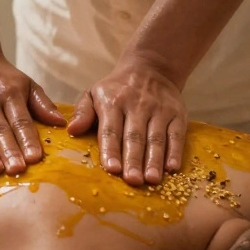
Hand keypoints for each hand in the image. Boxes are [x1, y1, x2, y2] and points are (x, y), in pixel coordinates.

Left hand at [68, 58, 186, 185]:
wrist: (151, 68)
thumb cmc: (116, 90)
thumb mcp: (93, 93)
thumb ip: (82, 113)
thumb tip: (72, 130)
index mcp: (113, 102)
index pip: (111, 130)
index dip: (111, 150)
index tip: (111, 169)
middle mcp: (137, 106)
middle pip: (135, 137)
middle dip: (133, 160)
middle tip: (132, 181)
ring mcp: (159, 110)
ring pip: (156, 138)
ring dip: (154, 160)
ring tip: (151, 180)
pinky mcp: (177, 114)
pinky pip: (177, 134)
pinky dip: (175, 152)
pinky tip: (172, 169)